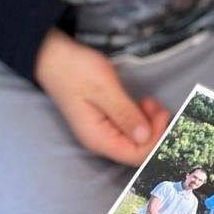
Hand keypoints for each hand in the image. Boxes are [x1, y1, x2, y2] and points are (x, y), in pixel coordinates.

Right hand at [34, 29, 169, 164]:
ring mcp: (101, 131)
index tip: (161, 113)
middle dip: (153, 131)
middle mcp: (100, 140)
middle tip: (156, 104)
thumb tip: (145, 136)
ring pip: (134, 140)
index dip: (155, 139)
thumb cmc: (75, 70)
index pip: (136, 155)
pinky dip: (139, 119)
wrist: (53, 58)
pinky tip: (141, 104)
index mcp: (99, 137)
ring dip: (148, 124)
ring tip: (149, 101)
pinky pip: (127, 130)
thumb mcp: (104, 89)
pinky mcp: (104, 121)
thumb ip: (125, 114)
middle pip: (137, 150)